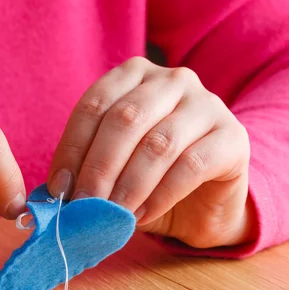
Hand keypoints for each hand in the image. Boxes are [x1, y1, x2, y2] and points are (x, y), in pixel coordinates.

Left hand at [47, 56, 255, 248]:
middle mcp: (173, 80)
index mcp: (136, 74)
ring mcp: (208, 104)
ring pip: (157, 143)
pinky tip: (142, 215)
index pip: (96, 104)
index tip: (59, 188)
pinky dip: (160, 195)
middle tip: (83, 205)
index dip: (72, 147)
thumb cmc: (151, 178)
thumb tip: (55, 189)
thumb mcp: (114, 165)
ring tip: (111, 215)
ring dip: (128, 185)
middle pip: (126, 119)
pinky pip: (191, 165)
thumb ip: (88, 166)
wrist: (206, 200)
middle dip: (99, 167)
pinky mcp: (233, 137)